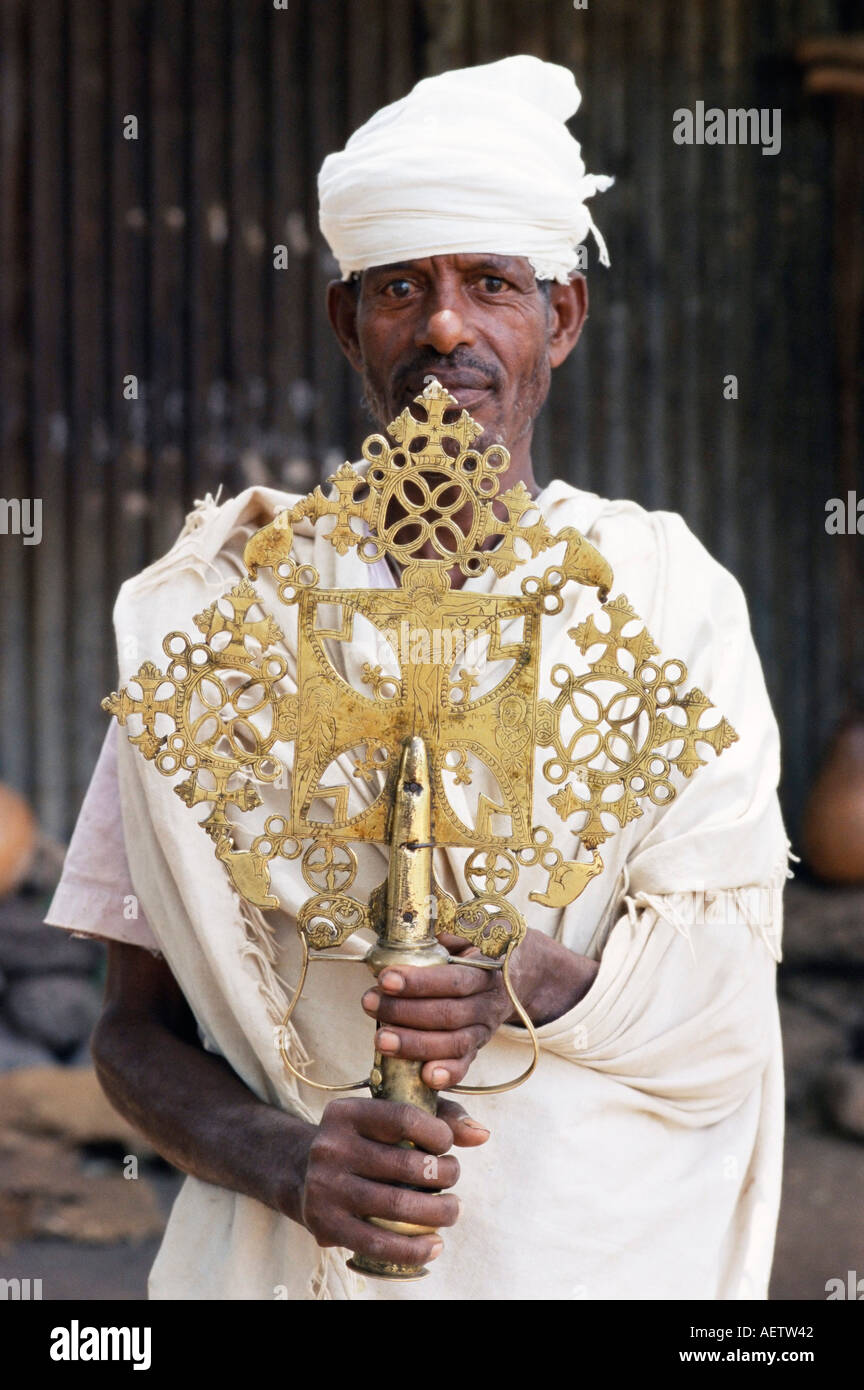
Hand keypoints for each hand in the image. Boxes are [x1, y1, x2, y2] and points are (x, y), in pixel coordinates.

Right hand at [296, 1095, 488, 1264]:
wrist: (303, 1174)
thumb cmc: (364, 1142)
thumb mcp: (389, 1119)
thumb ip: (439, 1117)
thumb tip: (481, 1133)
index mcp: (346, 1113)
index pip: (404, 1118)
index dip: (438, 1133)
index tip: (447, 1144)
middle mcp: (330, 1147)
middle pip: (405, 1165)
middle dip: (445, 1174)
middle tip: (454, 1178)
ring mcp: (324, 1187)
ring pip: (397, 1206)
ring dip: (438, 1212)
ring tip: (452, 1209)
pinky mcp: (325, 1224)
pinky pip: (378, 1242)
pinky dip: (414, 1248)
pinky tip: (434, 1244)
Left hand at [361, 929, 598, 1089]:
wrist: (523, 972)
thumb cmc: (483, 947)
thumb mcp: (472, 931)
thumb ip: (447, 933)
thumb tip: (411, 927)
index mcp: (488, 969)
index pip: (453, 980)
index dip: (419, 982)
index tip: (385, 979)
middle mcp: (489, 1001)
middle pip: (449, 1014)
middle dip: (405, 1012)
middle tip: (369, 1004)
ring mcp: (485, 1027)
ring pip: (454, 1043)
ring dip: (415, 1045)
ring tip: (380, 1040)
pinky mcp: (479, 1047)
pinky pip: (466, 1064)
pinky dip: (448, 1073)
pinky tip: (425, 1077)